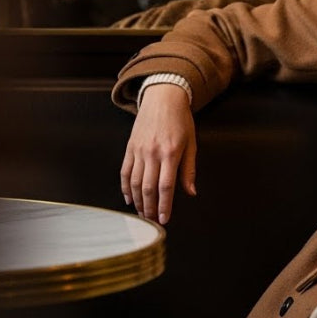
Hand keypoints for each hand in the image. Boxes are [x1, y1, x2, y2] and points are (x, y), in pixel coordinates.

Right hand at [120, 84, 196, 223]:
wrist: (163, 97)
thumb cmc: (180, 119)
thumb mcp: (191, 143)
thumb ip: (189, 170)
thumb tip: (191, 192)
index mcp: (170, 153)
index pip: (166, 187)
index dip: (164, 206)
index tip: (164, 219)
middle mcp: (152, 153)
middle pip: (148, 188)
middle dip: (149, 208)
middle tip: (151, 221)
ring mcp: (139, 150)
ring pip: (134, 182)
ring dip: (137, 201)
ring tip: (142, 213)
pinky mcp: (130, 147)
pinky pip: (125, 171)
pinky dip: (125, 187)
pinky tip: (129, 198)